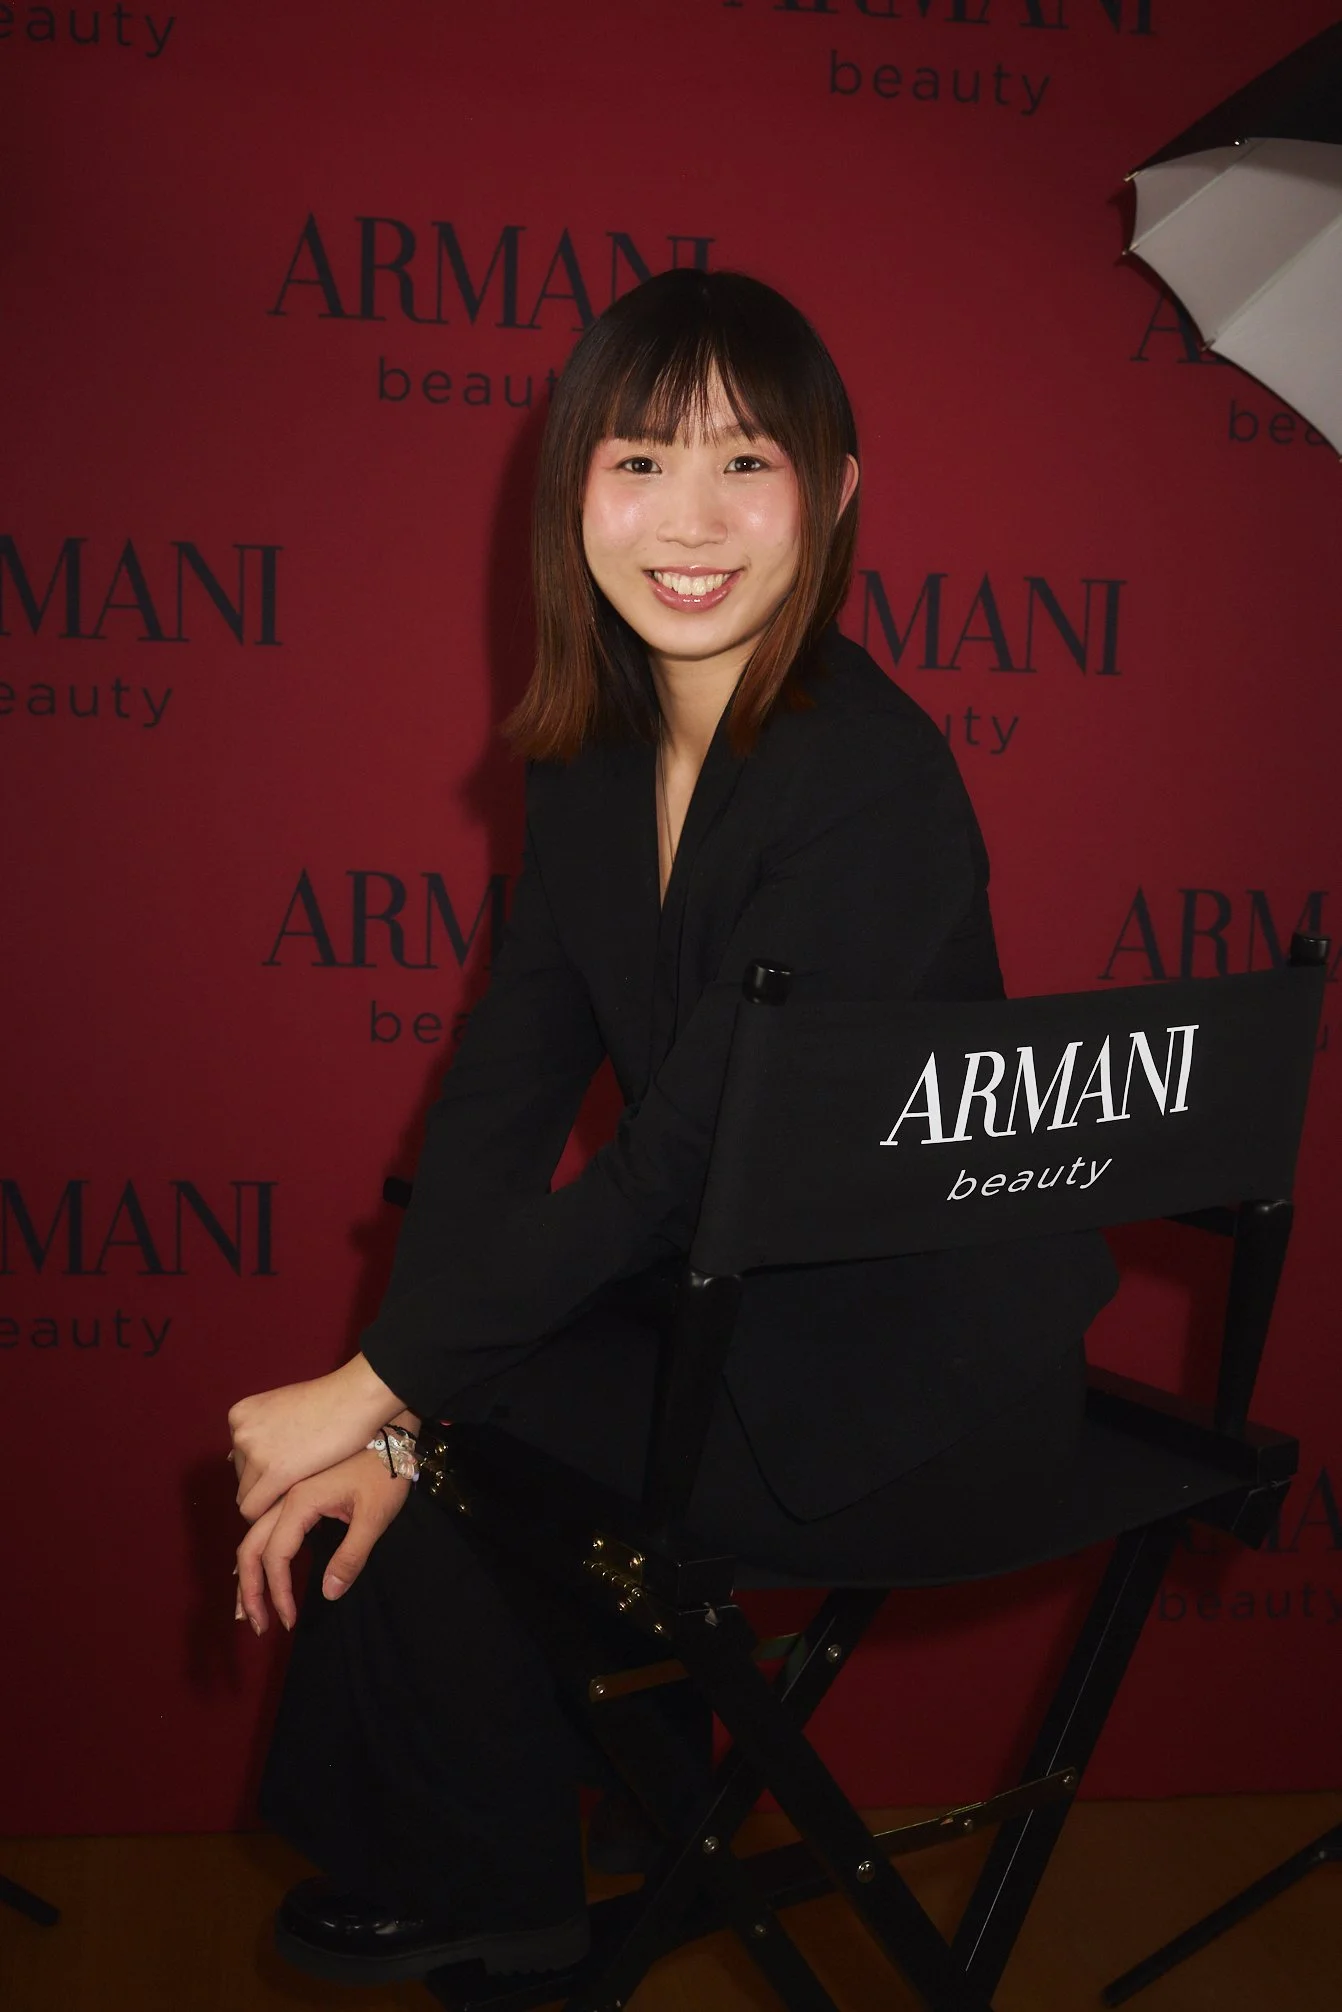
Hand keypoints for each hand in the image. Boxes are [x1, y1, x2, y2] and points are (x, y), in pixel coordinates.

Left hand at [227, 1355, 407, 1523]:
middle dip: (265, 1484)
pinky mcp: (275, 1473)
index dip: (263, 1468)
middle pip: (242, 1477)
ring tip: (298, 1496)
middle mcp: (241, 1432)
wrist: (356, 1397)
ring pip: (246, 1497)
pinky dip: (267, 1516)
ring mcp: (255, 1452)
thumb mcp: (282, 1406)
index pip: (239, 1458)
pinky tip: (290, 1513)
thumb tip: (230, 1457)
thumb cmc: (329, 1400)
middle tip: (296, 1484)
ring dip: (270, 1499)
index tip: (287, 1469)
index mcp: (240, 1415)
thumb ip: (260, 1430)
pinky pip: (253, 1510)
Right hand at [234, 1448, 411, 1633]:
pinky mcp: (293, 1488)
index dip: (278, 1592)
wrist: (387, 1425)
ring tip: (248, 1606)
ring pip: (252, 1534)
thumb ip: (352, 1555)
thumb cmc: (386, 1470)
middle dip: (249, 1589)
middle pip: (250, 1546)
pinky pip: (262, 1522)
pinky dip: (254, 1550)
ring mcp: (286, 1490)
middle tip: (256, 1624)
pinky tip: (256, 1567)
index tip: (289, 1620)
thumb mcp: (376, 1514)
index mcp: (300, 1500)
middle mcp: (284, 1495)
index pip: (274, 1556)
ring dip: (246, 1572)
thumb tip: (328, 1594)